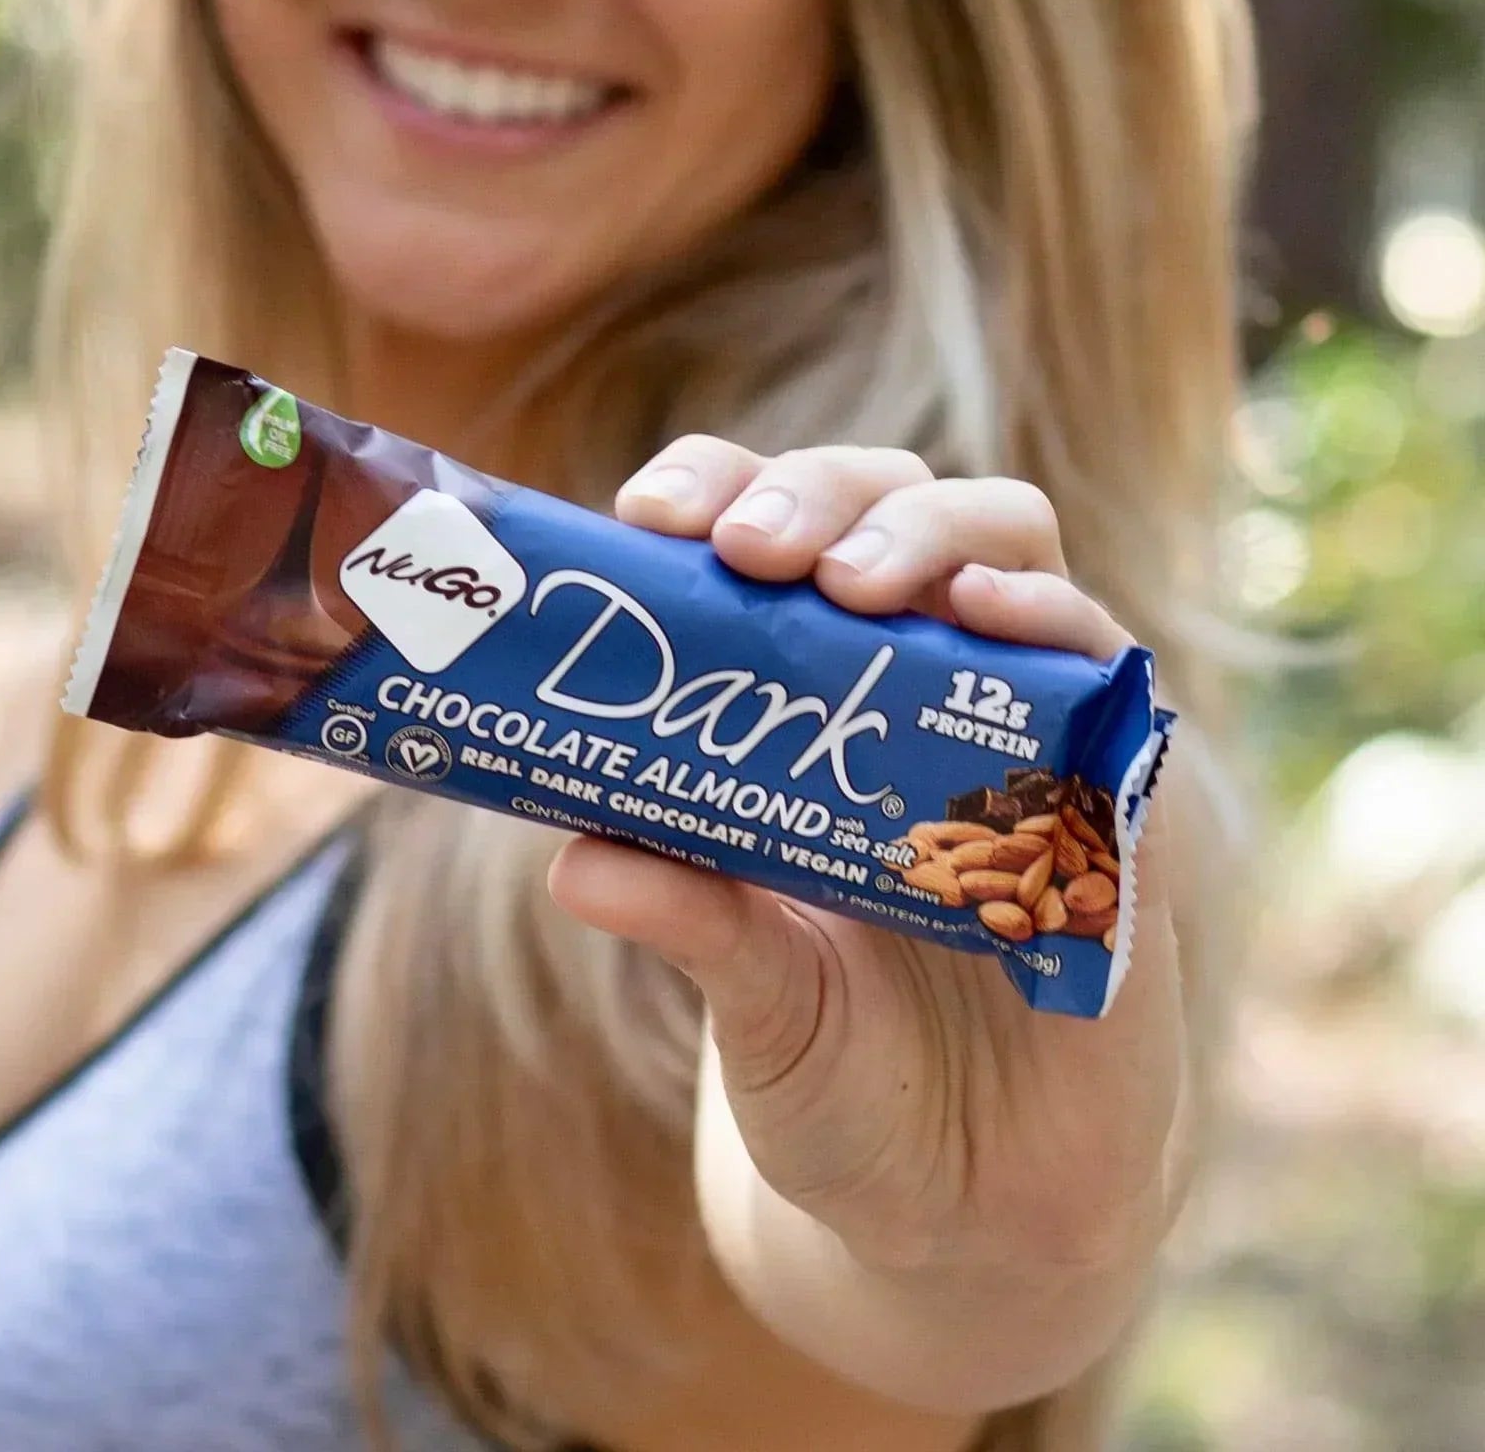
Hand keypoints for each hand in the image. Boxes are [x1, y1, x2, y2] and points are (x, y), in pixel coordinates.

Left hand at [546, 438, 1186, 1290]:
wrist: (971, 1208)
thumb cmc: (842, 1078)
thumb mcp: (751, 996)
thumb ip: (688, 920)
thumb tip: (574, 860)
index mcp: (808, 707)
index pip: (772, 536)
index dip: (719, 490)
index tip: (653, 514)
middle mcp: (922, 692)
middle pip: (889, 511)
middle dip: (821, 495)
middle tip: (753, 549)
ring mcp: (1028, 733)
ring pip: (1010, 552)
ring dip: (932, 539)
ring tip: (855, 584)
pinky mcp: (1123, 805)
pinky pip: (1110, 682)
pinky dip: (1059, 629)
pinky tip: (1000, 621)